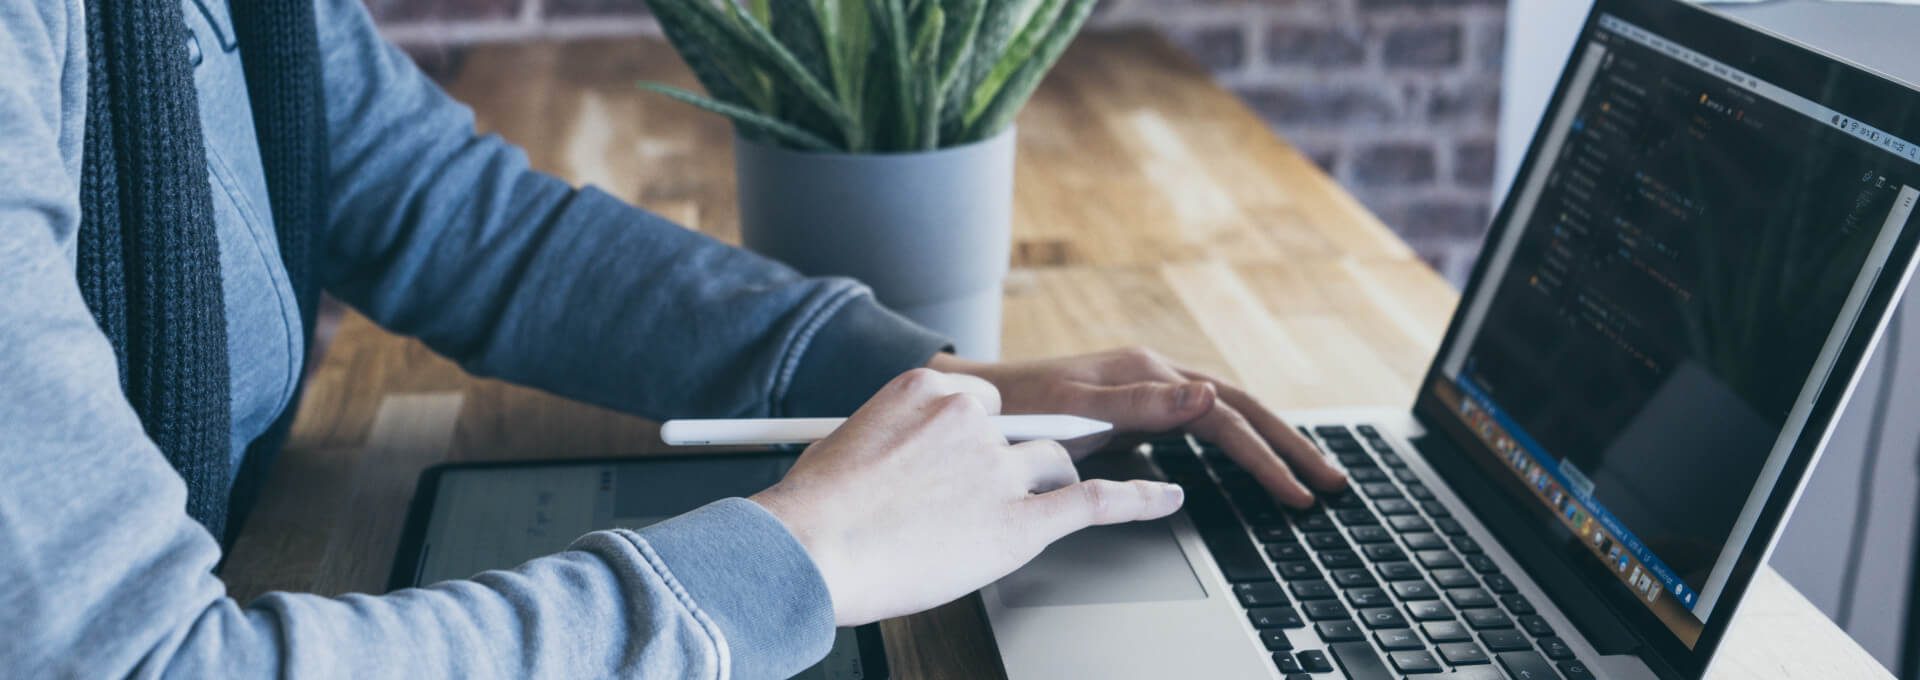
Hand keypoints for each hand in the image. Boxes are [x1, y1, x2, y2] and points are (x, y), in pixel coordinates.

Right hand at [750, 368, 1184, 625]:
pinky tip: (1166, 496)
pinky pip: (1095, 501)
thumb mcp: (848, 445)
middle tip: (1000, 486)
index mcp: (927, 390)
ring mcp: (999, 470)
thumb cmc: (813, 512)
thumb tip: (898, 464)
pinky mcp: (1019, 521)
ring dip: (1052, 483)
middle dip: (1016, 460)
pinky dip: (1139, 498)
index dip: (982, 438)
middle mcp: (971, 420)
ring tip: (1043, 502)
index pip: (985, 404)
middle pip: (1023, 433)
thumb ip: (892, 442)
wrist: (809, 549)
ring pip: (1052, 465)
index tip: (973, 458)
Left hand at [928, 348, 1346, 508]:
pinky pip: (1200, 428)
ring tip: (1308, 476)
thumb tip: (1209, 396)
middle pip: (1242, 410)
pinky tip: (1250, 465)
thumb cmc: (1014, 404)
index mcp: (1151, 372)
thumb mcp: (1075, 403)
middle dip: (1292, 447)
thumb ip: (1141, 401)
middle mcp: (1157, 375)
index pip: (1229, 418)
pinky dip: (1234, 444)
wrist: (971, 399)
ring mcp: (1148, 391)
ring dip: (1270, 445)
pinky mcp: (1136, 410)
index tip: (1300, 495)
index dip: (1268, 458)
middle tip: (1335, 485)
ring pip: (1226, 416)